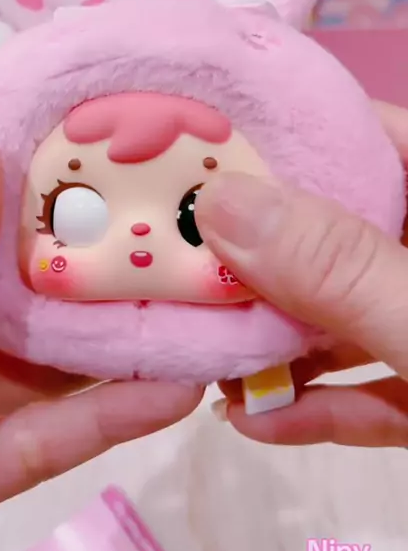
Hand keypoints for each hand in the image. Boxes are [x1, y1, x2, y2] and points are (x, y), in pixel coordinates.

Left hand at [0, 122, 201, 550]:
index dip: (13, 159)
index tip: (87, 122)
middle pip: (20, 281)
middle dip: (92, 249)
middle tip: (172, 206)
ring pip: (49, 362)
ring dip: (122, 339)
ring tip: (198, 295)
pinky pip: (49, 442)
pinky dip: (111, 421)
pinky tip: (178, 391)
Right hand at [195, 101, 407, 448]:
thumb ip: (337, 268)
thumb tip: (220, 205)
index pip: (375, 139)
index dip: (295, 133)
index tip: (207, 142)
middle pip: (341, 234)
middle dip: (262, 249)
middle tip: (177, 246)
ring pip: (347, 316)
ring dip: (278, 340)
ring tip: (199, 342)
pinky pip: (370, 391)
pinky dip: (320, 406)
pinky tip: (258, 418)